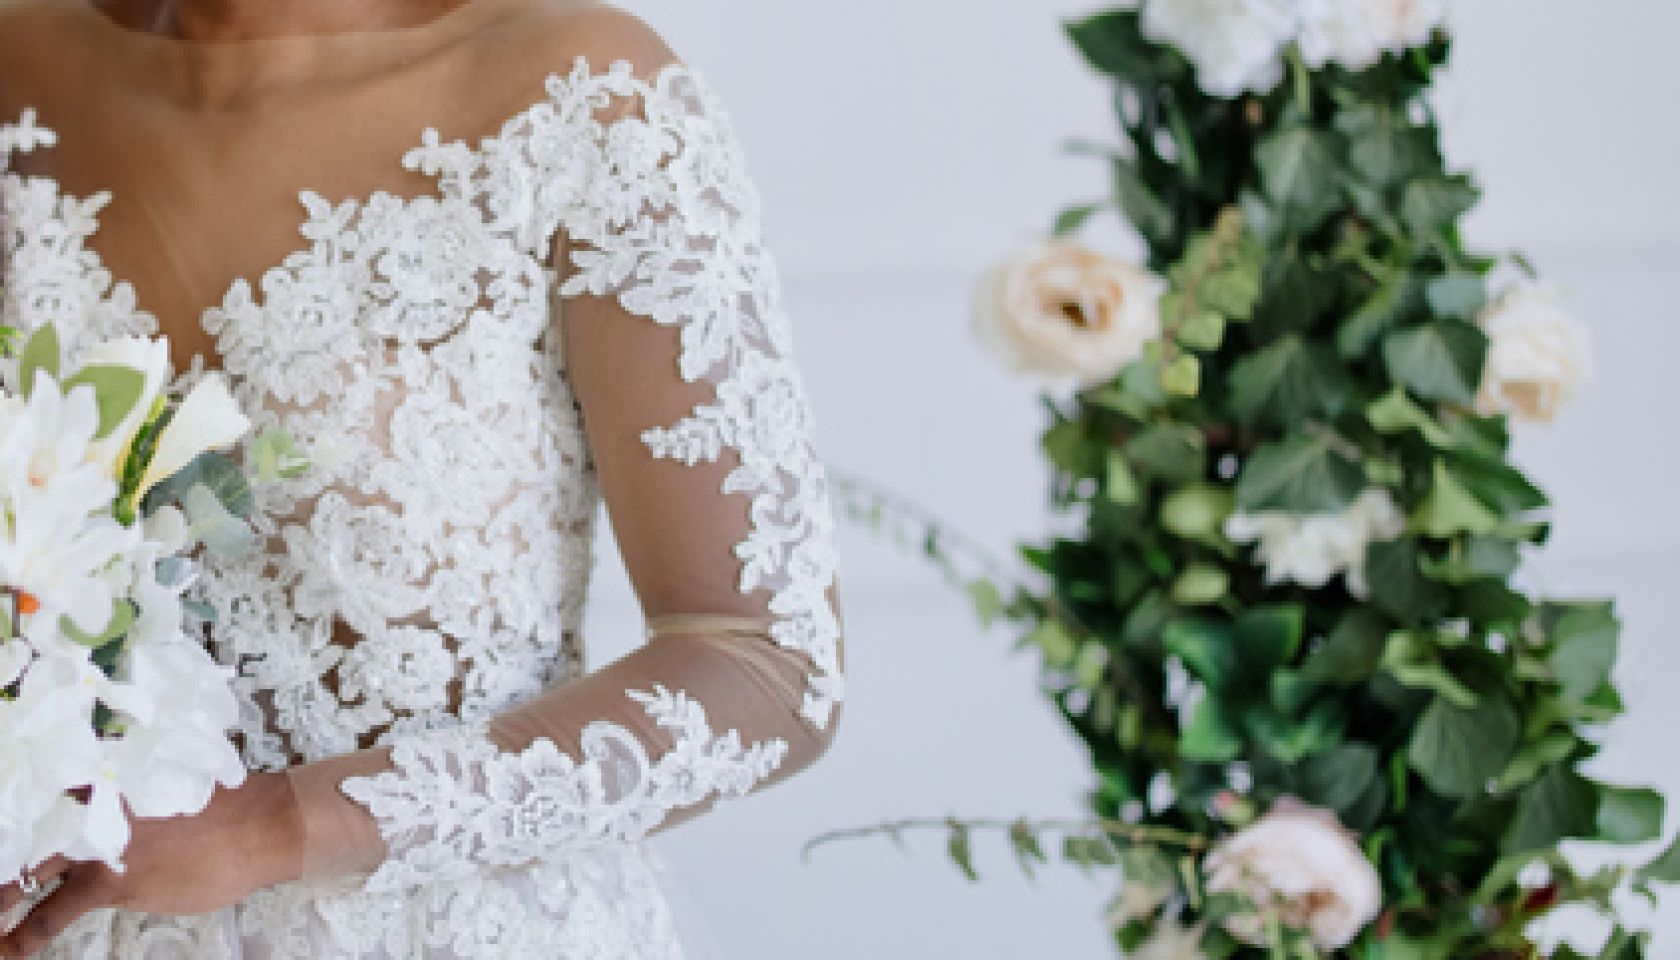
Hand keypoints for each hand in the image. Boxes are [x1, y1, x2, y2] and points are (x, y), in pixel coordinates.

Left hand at [0, 770, 303, 958]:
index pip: (36, 790)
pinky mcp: (107, 883)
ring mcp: (94, 843)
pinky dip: (23, 937)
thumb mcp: (167, 787)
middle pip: (18, 832)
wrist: (258, 825)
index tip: (6, 824)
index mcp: (101, 775)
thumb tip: (110, 819)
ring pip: (21, 874)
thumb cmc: (225, 806)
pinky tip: (9, 950)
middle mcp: (88, 804)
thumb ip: (128, 802)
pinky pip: (50, 916)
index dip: (12, 812)